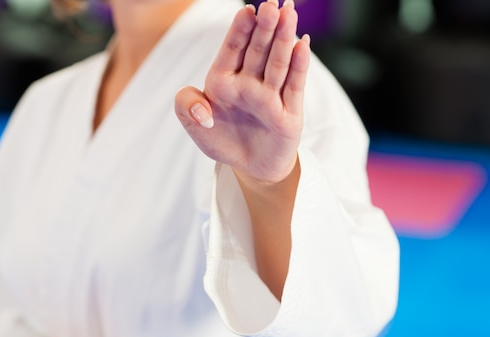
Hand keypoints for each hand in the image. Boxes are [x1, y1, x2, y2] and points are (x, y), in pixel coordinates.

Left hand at [175, 0, 310, 184]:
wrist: (249, 168)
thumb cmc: (221, 140)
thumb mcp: (194, 127)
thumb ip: (186, 106)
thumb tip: (201, 105)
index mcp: (223, 81)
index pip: (232, 50)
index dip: (239, 31)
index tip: (246, 12)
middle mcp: (248, 83)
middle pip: (257, 51)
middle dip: (264, 27)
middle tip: (270, 4)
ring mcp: (270, 96)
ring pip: (277, 63)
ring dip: (283, 39)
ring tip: (288, 13)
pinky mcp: (289, 112)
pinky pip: (294, 86)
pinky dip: (299, 66)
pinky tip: (303, 44)